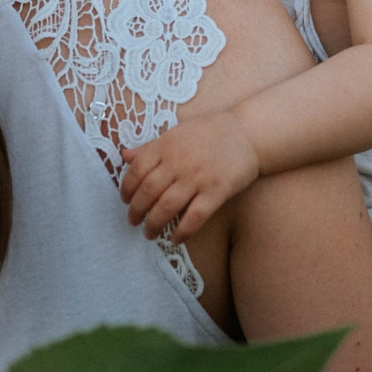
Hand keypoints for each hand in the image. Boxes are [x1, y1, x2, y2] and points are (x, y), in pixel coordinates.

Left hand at [120, 111, 259, 243]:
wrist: (248, 132)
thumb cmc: (210, 131)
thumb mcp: (176, 132)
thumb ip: (150, 147)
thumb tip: (124, 156)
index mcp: (166, 144)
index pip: (136, 170)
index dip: (127, 188)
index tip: (125, 200)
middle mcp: (178, 161)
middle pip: (148, 192)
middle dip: (136, 211)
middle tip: (133, 221)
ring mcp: (197, 177)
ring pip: (166, 207)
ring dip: (154, 224)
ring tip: (149, 233)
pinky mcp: (216, 191)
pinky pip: (194, 217)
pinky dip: (182, 232)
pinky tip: (175, 239)